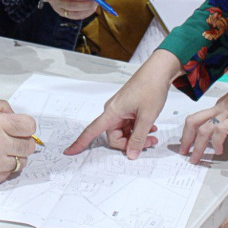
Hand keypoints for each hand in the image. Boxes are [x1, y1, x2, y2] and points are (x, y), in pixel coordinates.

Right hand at [0, 101, 39, 186]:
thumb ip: (1, 108)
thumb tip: (17, 118)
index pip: (29, 126)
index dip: (26, 127)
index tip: (20, 128)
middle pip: (29, 146)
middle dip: (23, 142)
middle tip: (12, 140)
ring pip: (22, 162)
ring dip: (15, 156)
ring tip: (1, 151)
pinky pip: (10, 173)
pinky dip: (5, 168)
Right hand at [65, 50, 182, 158]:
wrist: (158, 72)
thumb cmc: (150, 88)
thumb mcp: (147, 117)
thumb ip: (139, 137)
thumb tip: (131, 155)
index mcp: (112, 112)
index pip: (91, 131)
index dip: (80, 142)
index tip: (69, 152)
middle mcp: (113, 111)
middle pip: (114, 137)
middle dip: (130, 143)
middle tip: (149, 142)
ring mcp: (120, 110)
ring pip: (124, 132)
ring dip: (137, 136)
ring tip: (153, 135)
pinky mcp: (127, 109)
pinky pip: (129, 125)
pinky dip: (139, 129)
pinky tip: (151, 128)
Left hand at [180, 68, 227, 163]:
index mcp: (220, 106)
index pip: (198, 118)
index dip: (189, 131)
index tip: (187, 142)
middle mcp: (220, 109)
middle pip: (194, 122)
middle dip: (186, 139)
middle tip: (184, 152)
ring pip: (204, 129)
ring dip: (198, 146)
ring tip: (197, 158)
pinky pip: (221, 131)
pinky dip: (217, 142)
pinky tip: (219, 150)